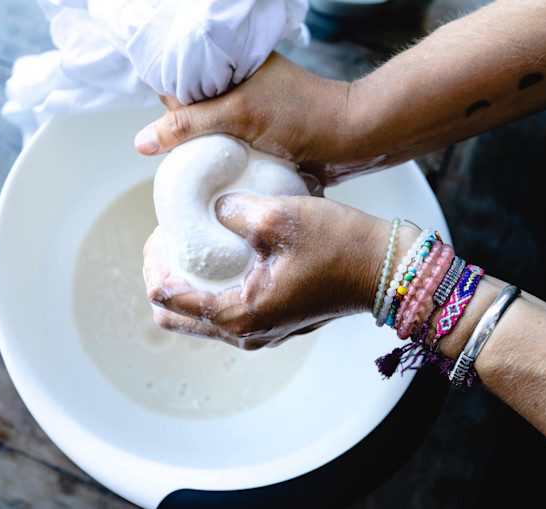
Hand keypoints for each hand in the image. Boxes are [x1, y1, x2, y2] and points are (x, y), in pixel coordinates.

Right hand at [133, 52, 369, 186]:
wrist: (351, 139)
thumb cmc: (302, 115)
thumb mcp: (239, 115)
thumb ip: (189, 125)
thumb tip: (143, 142)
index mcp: (228, 68)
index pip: (178, 85)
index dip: (169, 110)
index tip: (170, 134)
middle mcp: (234, 91)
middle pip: (189, 116)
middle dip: (182, 137)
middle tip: (184, 158)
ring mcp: (246, 117)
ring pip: (207, 138)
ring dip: (201, 156)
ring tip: (197, 171)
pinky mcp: (257, 140)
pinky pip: (226, 153)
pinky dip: (219, 166)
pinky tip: (216, 179)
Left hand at [143, 193, 398, 349]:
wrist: (390, 269)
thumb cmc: (341, 245)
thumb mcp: (279, 216)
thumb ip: (232, 210)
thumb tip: (210, 207)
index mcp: (239, 315)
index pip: (168, 300)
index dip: (155, 265)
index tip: (161, 233)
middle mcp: (245, 333)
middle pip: (177, 318)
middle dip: (164, 279)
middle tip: (168, 242)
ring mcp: (261, 333)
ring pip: (201, 318)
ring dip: (188, 285)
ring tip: (190, 246)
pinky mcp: (275, 323)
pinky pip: (226, 313)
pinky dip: (212, 289)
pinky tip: (221, 257)